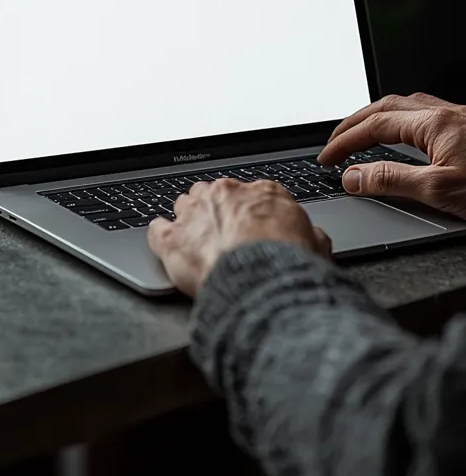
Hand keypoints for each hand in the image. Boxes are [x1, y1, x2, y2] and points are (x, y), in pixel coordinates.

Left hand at [148, 178, 330, 297]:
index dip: (249, 211)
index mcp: (263, 193)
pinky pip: (157, 228)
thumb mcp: (317, 246)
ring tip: (193, 236)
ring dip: (189, 218)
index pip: (252, 193)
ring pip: (185, 204)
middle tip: (223, 233)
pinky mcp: (172, 239)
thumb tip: (315, 239)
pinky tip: (162, 238)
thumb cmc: (290, 266)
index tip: (250, 224)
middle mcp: (226, 194)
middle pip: (215, 193)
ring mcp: (196, 213)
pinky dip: (159, 233)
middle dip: (217, 210)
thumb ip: (310, 236)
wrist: (262, 282)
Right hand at [318, 92, 465, 217]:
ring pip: (406, 107)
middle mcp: (445, 113)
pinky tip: (404, 134)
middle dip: (355, 123)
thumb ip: (392, 181)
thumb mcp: (439, 190)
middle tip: (335, 142)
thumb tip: (353, 177)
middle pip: (386, 107)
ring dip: (378, 118)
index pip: (375, 125)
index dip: (345, 141)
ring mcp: (459, 118)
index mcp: (434, 123)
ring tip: (361, 134)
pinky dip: (402, 121)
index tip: (328, 157)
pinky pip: (424, 114)